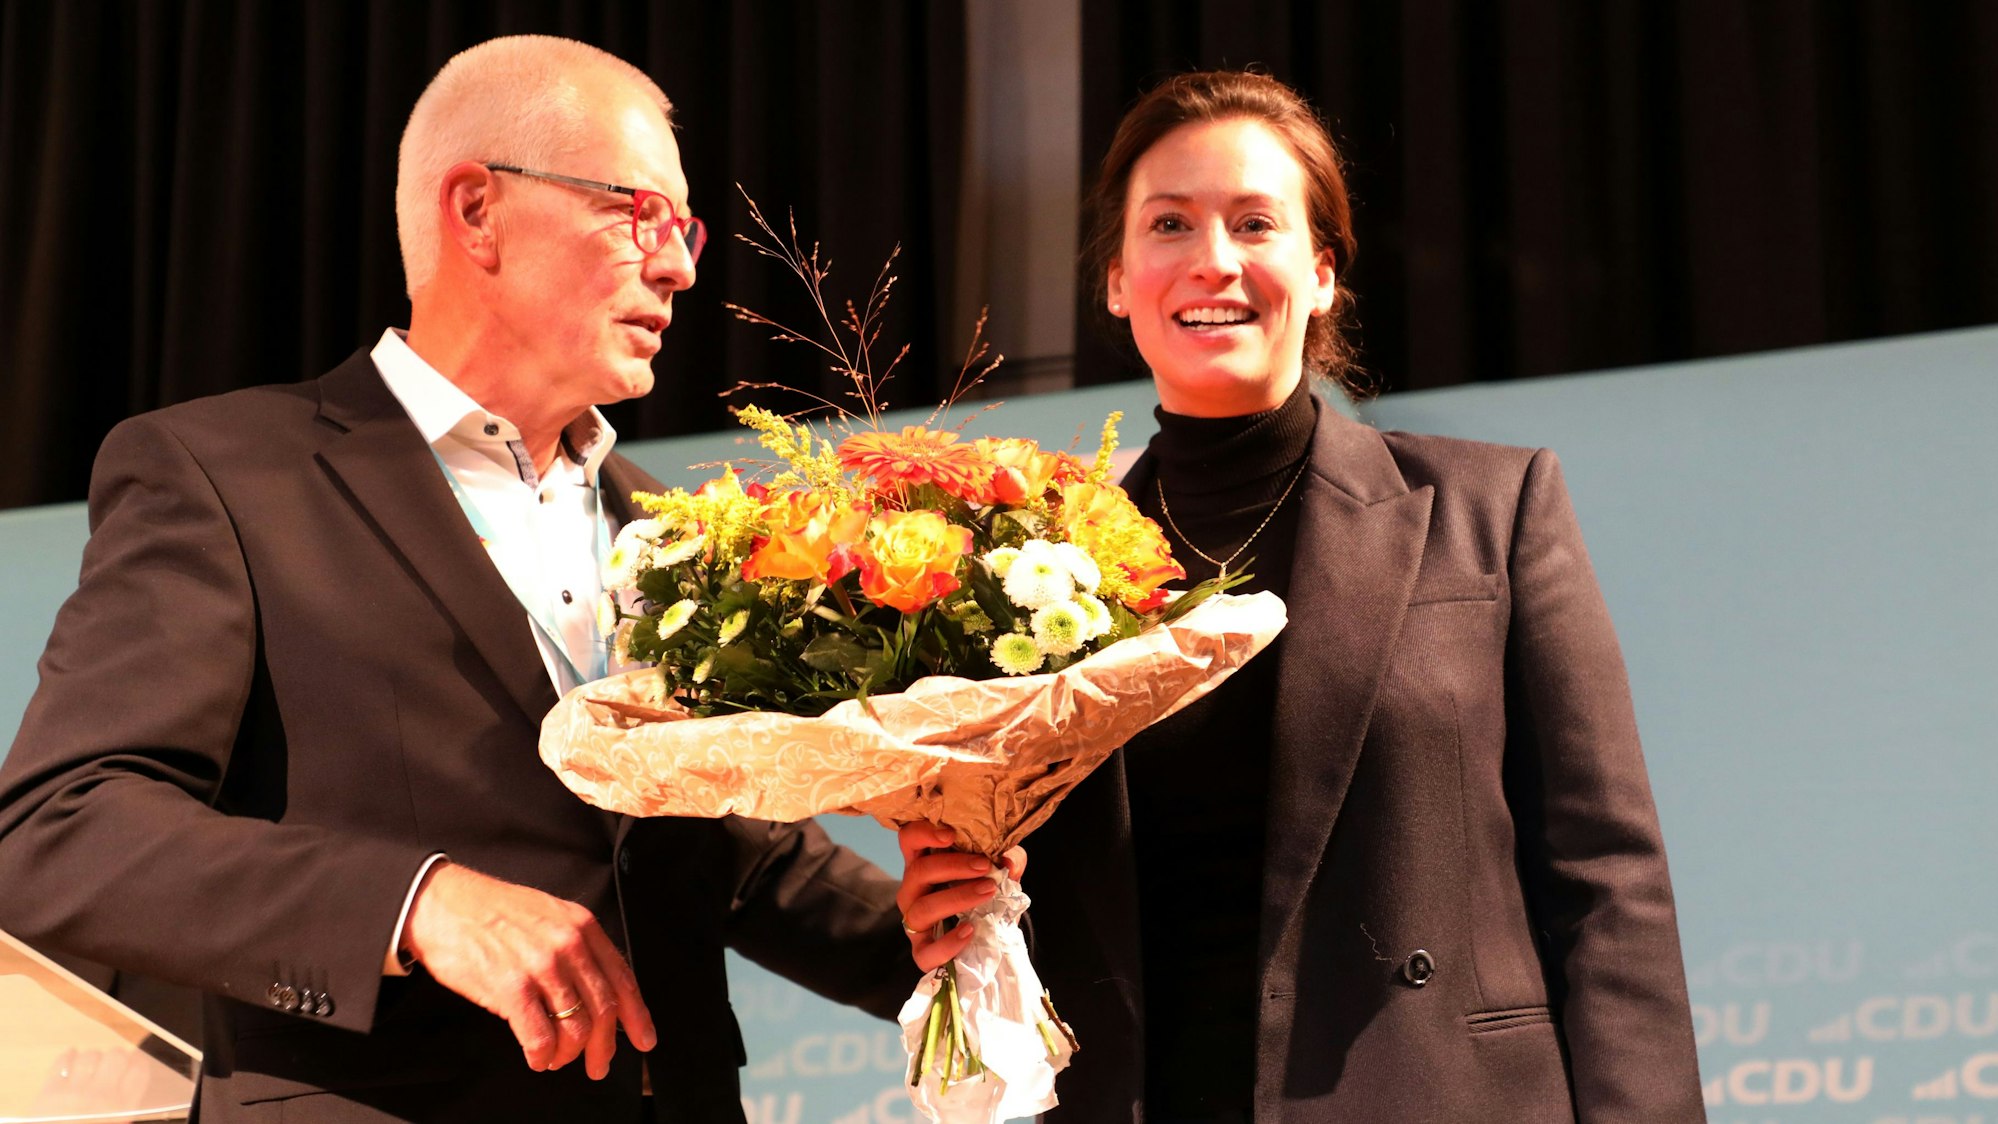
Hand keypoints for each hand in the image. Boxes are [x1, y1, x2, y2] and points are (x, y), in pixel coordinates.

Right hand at [401, 861, 656, 1076]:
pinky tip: (537, 1058)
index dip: (636, 1016)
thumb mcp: (550, 915)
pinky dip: (542, 1055)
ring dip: (569, 1054)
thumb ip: (577, 947)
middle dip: (604, 1046)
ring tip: (556, 1059)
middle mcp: (568, 945)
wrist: (443, 904)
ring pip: (576, 1027)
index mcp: (582, 926)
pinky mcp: (511, 988)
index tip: (644, 1040)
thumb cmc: (493, 912)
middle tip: (598, 1066)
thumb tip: (597, 992)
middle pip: (604, 1009)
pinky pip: (540, 1036)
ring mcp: (541, 966)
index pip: (622, 979)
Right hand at [894, 823, 1025, 971]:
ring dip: (957, 898)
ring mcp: (914, 924)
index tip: (950, 834)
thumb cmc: (985, 900)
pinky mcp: (922, 953)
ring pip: (922, 908)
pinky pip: (928, 950)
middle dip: (953, 866)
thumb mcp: (1000, 875)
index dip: (923, 832)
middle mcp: (913, 892)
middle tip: (985, 866)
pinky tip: (970, 931)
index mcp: (925, 866)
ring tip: (987, 892)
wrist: (990, 942)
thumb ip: (1009, 861)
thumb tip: (1009, 861)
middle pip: (918, 871)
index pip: (909, 840)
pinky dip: (950, 941)